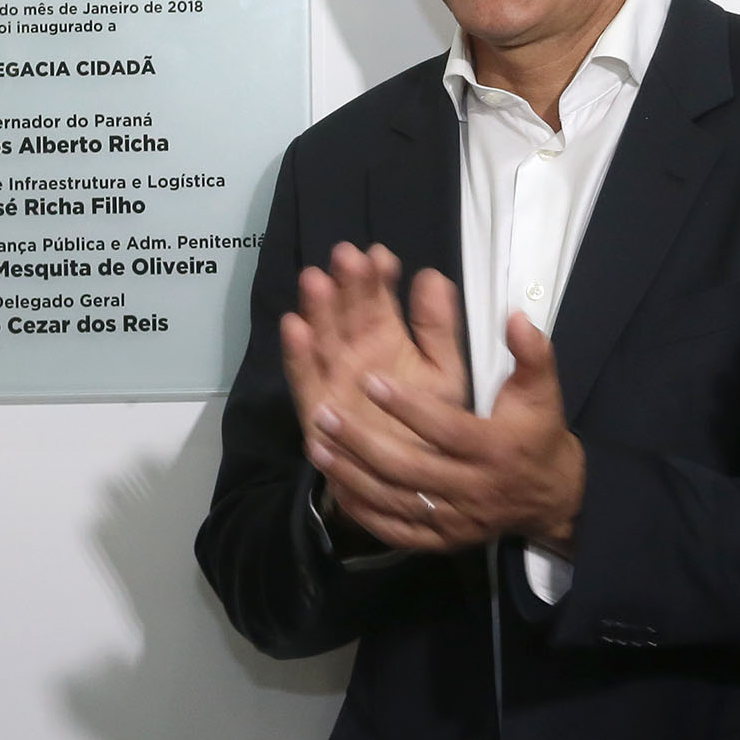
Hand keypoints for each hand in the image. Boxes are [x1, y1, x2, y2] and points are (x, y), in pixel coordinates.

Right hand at [281, 244, 468, 437]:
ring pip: (323, 336)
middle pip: (346, 310)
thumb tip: (434, 275)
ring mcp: (333, 375)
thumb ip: (439, 329)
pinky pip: (304, 377)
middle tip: (347, 257)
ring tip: (316, 281)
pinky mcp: (316, 405)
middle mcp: (356, 349)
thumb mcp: (444, 372)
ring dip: (317, 309)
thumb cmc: (430, 422)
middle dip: (345, 284)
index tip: (381, 257)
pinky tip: (295, 327)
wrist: (411, 482)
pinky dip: (298, 355)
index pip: (378, 297)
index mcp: (387, 335)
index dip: (378, 276)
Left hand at [286, 245, 581, 554]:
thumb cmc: (538, 434)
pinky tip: (335, 485)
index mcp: (495, 449)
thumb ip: (532, 352)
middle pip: (410, 468)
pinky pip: (396, 530)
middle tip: (325, 414)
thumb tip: (515, 315)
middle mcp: (473, 489)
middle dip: (363, 442)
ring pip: (396, 500)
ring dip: (353, 475)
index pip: (446, 429)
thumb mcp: (542, 391)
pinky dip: (363, 511)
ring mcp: (455, 520)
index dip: (408, 407)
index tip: (369, 380)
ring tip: (317, 445)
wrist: (551, 498)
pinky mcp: (441, 541)